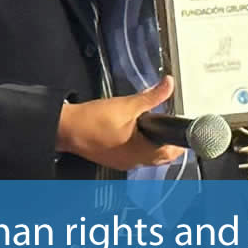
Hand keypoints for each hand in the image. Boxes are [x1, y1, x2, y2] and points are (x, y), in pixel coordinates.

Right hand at [55, 76, 183, 169]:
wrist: (66, 128)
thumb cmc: (91, 121)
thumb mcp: (127, 104)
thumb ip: (151, 96)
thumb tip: (168, 85)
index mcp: (141, 152)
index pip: (171, 152)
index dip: (178, 140)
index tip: (181, 129)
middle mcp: (134, 161)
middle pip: (161, 156)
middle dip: (167, 142)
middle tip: (168, 124)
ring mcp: (123, 162)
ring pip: (147, 157)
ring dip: (153, 144)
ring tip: (152, 127)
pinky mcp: (113, 159)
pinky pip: (134, 156)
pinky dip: (139, 146)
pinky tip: (134, 133)